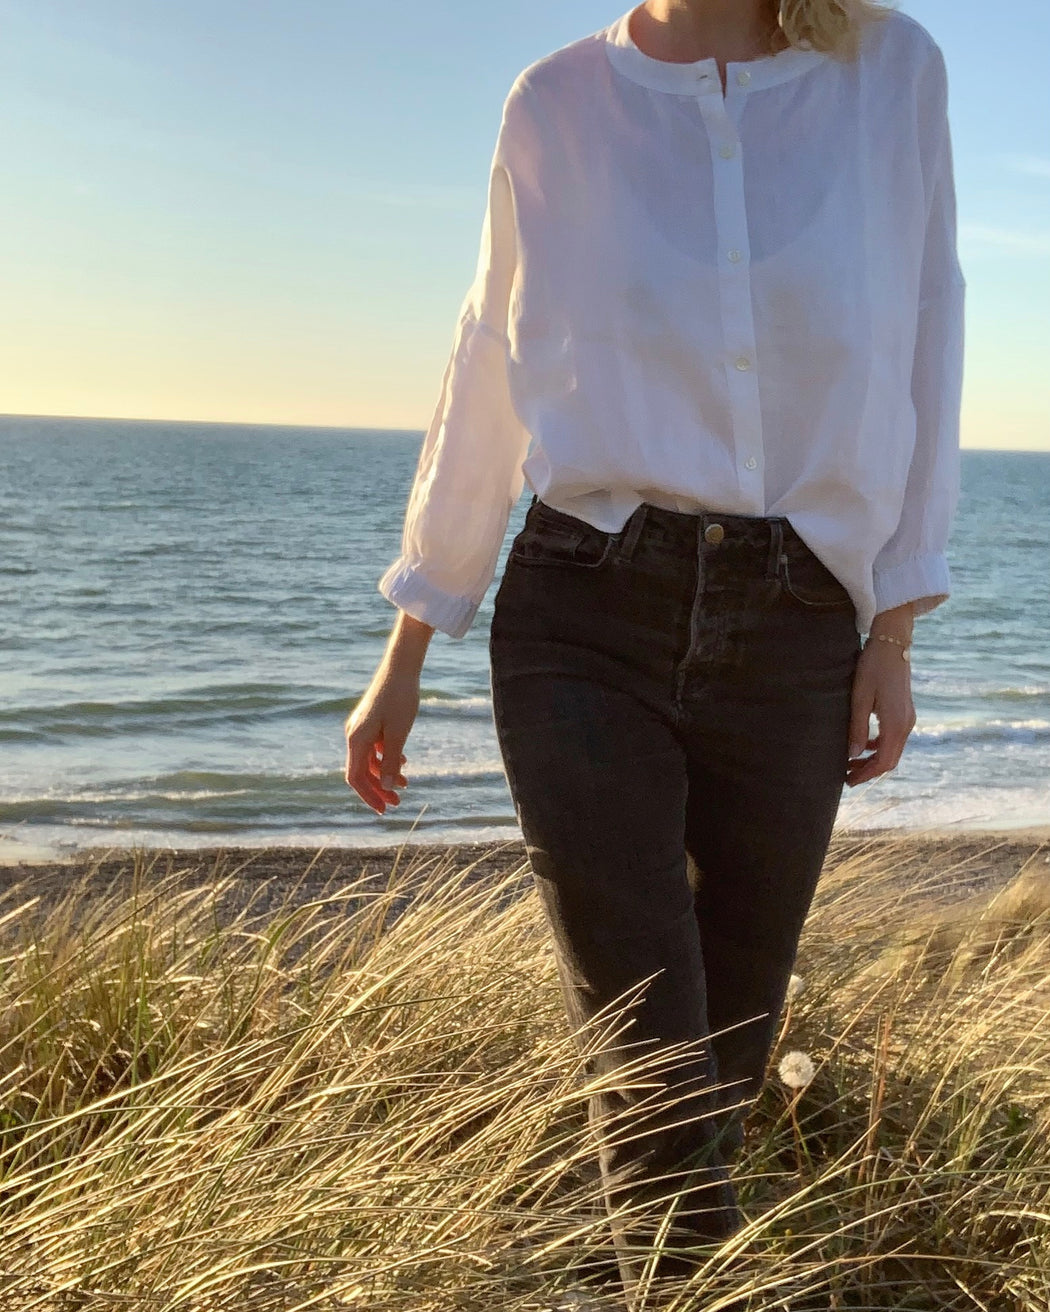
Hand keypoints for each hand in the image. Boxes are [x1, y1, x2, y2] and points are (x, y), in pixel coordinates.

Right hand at [344, 668, 417, 814]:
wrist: (401, 667)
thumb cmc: (401, 699)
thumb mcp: (399, 734)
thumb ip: (391, 762)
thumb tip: (386, 788)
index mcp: (356, 739)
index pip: (356, 778)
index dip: (369, 796)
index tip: (384, 810)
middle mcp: (354, 734)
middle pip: (362, 771)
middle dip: (379, 789)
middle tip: (397, 803)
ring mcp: (361, 727)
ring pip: (370, 759)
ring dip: (385, 773)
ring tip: (406, 783)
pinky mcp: (371, 721)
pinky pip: (375, 747)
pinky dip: (387, 757)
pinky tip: (403, 761)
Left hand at [845, 636, 915, 786]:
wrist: (892, 643)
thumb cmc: (873, 667)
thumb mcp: (860, 698)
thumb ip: (857, 728)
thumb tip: (853, 755)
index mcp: (896, 724)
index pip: (883, 761)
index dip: (866, 774)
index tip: (848, 780)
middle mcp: (906, 724)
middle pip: (890, 760)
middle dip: (869, 771)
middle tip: (847, 776)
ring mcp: (908, 718)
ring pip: (892, 750)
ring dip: (873, 759)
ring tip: (851, 762)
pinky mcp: (905, 712)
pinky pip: (893, 738)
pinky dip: (879, 746)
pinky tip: (863, 743)